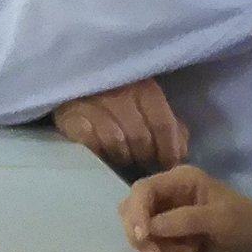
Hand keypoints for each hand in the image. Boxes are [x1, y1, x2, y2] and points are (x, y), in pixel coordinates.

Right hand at [49, 83, 190, 172]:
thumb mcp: (148, 106)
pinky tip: (102, 154)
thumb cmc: (118, 100)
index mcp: (144, 87)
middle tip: (144, 165)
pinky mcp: (69, 115)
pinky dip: (99, 151)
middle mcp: (119, 92)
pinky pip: (89, 142)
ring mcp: (92, 102)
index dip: (169, 150)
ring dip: (123, 156)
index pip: (163, 124)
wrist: (75, 86)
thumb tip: (182, 150)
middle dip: (145, 157)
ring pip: (116, 141)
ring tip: (124, 159)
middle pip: (140, 137)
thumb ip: (169, 126)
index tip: (168, 165)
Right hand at [120, 164, 251, 251]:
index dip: (136, 213)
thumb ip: (183, 220)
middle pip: (132, 208)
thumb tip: (149, 228)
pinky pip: (152, 243)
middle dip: (139, 232)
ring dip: (153, 245)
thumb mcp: (219, 219)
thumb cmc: (248, 225)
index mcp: (181, 179)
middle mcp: (170, 194)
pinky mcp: (173, 234)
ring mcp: (169, 215)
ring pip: (139, 229)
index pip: (143, 190)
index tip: (142, 238)